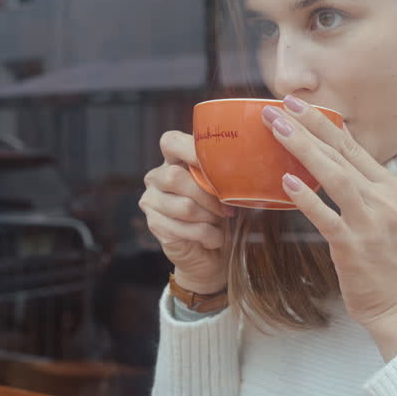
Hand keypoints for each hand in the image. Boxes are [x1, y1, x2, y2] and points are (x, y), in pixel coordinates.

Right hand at [140, 131, 234, 293]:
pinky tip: (213, 238)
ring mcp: (151, 201)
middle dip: (208, 195)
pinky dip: (208, 235)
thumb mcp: (226, 188)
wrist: (215, 253)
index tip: (219, 163)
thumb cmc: (223, 214)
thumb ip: (226, 172)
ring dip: (210, 218)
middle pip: (175, 177)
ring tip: (219, 223)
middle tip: (227, 209)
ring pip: (184, 206)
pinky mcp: (154, 225)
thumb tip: (245, 160)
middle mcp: (157, 177)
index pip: (171, 142)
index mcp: (174, 160)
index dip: (191, 150)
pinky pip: (185, 228)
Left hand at [264, 96, 396, 357]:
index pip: (353, 147)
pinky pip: (327, 217)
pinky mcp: (354, 246)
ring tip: (278, 130)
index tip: (298, 103)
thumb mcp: (379, 211)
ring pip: (335, 177)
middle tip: (279, 107)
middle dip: (308, 127)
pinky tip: (287, 181)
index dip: (324, 123)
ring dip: (305, 150)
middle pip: (342, 154)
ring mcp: (371, 222)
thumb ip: (358, 183)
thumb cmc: (382, 257)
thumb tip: (328, 150)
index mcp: (391, 187)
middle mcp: (384, 199)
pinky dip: (307, 197)